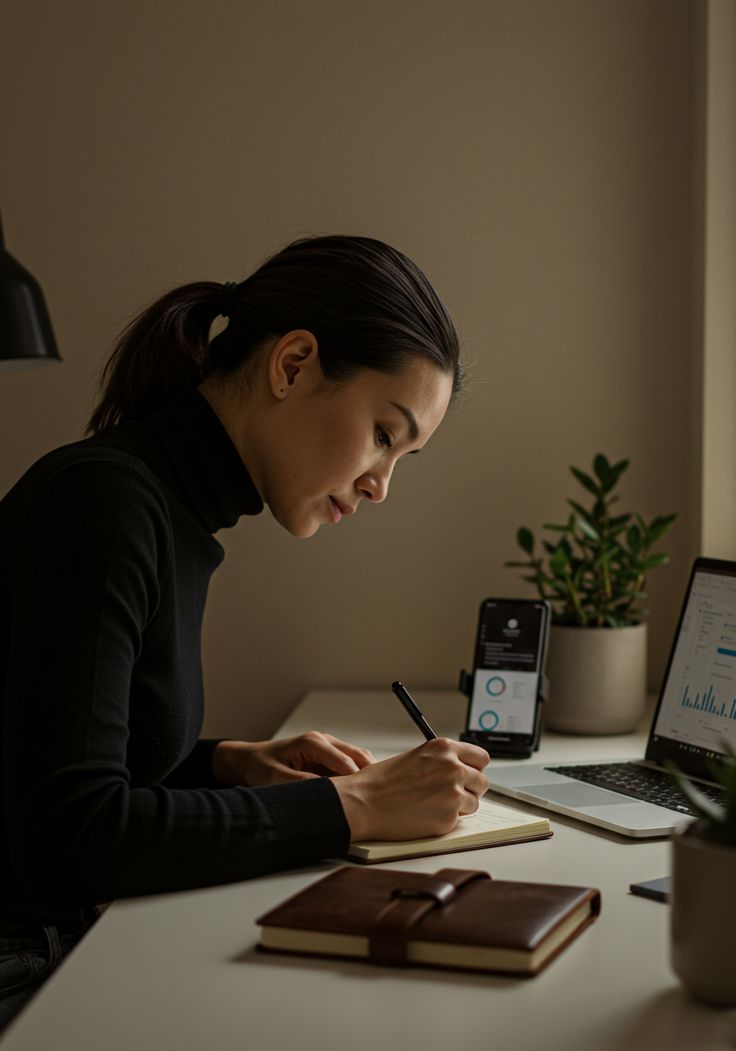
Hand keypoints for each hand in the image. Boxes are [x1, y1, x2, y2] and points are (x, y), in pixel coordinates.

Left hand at [212, 732, 374, 786]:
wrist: (251, 760)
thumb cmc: (260, 766)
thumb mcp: (274, 777)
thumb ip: (299, 783)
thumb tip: (323, 793)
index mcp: (313, 742)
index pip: (344, 760)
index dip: (357, 779)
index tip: (366, 798)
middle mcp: (324, 741)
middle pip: (358, 756)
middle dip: (370, 775)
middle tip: (381, 797)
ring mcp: (329, 748)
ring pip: (358, 759)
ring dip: (367, 776)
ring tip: (376, 798)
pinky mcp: (329, 758)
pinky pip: (350, 766)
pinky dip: (359, 778)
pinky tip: (363, 795)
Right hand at [330, 738, 489, 841]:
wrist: (364, 802)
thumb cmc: (382, 781)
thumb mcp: (417, 757)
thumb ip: (442, 761)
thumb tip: (461, 770)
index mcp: (444, 748)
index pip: (481, 758)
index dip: (474, 768)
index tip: (469, 775)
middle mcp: (453, 767)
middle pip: (482, 781)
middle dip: (470, 789)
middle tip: (451, 794)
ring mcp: (453, 792)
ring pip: (474, 802)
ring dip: (460, 806)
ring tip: (433, 805)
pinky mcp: (449, 816)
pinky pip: (459, 820)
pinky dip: (446, 820)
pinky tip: (425, 815)